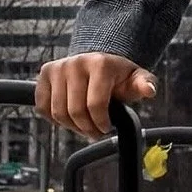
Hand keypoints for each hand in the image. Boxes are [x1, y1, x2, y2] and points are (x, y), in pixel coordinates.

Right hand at [35, 52, 156, 139]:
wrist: (99, 59)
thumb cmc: (118, 74)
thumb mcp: (135, 78)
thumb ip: (144, 84)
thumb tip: (149, 90)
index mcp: (100, 64)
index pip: (95, 104)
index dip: (101, 122)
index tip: (107, 128)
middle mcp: (76, 63)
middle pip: (74, 111)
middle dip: (86, 128)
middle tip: (95, 131)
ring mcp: (58, 67)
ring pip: (57, 112)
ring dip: (71, 126)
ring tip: (83, 125)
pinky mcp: (45, 73)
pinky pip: (42, 107)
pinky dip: (54, 118)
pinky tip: (68, 117)